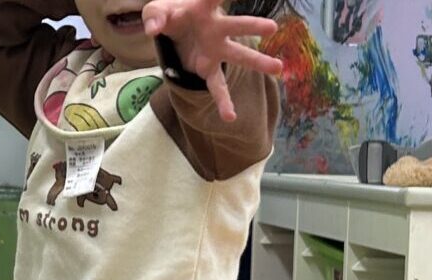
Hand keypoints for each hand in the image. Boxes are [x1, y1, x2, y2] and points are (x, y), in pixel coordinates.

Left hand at [142, 0, 283, 122]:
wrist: (173, 31)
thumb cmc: (169, 16)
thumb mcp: (156, 12)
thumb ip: (153, 16)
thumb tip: (153, 29)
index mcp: (203, 9)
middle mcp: (216, 29)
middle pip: (237, 26)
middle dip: (253, 26)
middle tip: (272, 27)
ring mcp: (216, 50)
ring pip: (239, 55)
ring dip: (257, 62)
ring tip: (278, 69)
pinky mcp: (208, 69)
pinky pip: (218, 86)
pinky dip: (223, 102)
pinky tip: (230, 116)